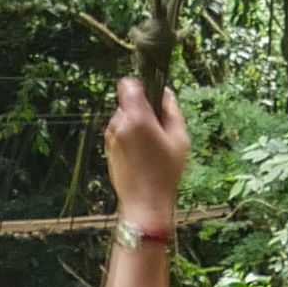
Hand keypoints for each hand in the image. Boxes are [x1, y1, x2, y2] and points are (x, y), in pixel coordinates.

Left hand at [103, 77, 188, 221]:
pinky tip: (142, 156)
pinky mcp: (107, 149)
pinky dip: (129, 138)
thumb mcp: (179, 139)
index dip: (140, 86)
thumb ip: (172, 111)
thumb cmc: (165, 172)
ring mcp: (111, 138)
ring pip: (123, 119)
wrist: (144, 202)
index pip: (128, 84)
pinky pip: (120, 134)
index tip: (151, 95)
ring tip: (152, 147)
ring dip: (135, 125)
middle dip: (141, 110)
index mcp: (137, 118)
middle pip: (127, 103)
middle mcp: (119, 124)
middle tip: (159, 129)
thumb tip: (166, 94)